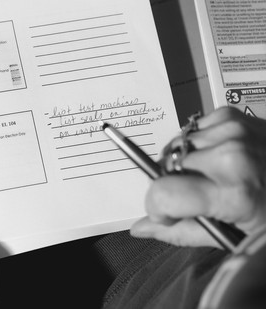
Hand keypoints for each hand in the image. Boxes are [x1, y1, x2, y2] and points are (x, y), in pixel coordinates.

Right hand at [131, 107, 265, 247]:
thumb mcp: (236, 235)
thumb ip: (183, 232)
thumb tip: (142, 228)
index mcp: (234, 192)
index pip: (162, 193)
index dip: (158, 207)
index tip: (169, 214)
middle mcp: (231, 157)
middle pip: (167, 170)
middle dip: (175, 185)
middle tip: (203, 197)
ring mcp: (232, 132)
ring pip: (178, 149)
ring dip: (187, 164)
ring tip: (216, 176)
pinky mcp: (232, 116)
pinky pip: (194, 131)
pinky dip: (199, 144)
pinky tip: (221, 157)